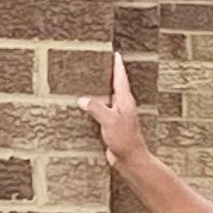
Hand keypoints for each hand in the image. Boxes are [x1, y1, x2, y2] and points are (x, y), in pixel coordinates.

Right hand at [80, 51, 154, 172]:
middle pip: (115, 85)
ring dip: (100, 91)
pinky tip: (87, 108)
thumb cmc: (125, 139)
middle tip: (100, 64)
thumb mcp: (109, 120)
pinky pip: (103, 111)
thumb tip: (82, 99)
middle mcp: (123, 106)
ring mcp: (118, 115)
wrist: (130, 159)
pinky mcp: (113, 125)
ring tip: (90, 83)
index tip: (115, 54)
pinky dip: (96, 106)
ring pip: (108, 98)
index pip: (121, 78)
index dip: (117, 65)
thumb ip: (96, 107)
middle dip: (108, 75)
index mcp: (125, 100)